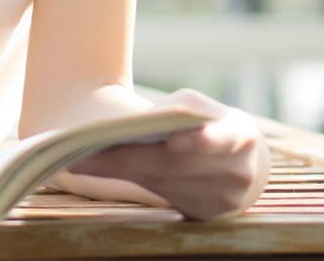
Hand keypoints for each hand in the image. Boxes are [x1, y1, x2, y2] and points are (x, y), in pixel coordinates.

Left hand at [65, 87, 269, 219]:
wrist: (244, 164)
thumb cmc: (212, 123)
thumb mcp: (202, 108)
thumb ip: (177, 112)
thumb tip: (134, 128)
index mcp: (242, 137)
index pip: (223, 139)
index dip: (201, 142)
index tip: (174, 143)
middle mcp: (237, 174)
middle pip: (174, 166)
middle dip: (128, 158)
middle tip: (84, 153)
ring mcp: (222, 200)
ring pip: (161, 183)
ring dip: (119, 170)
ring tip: (78, 160)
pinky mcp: (205, 215)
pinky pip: (160, 196)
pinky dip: (127, 180)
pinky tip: (94, 170)